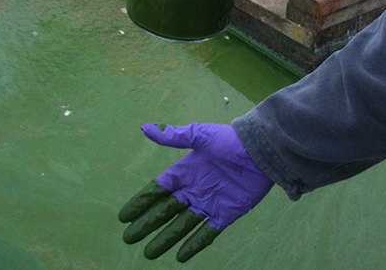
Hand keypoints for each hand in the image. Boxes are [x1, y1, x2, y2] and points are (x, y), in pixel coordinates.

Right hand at [118, 123, 273, 261]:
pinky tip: (180, 256)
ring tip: (149, 254)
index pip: (156, 191)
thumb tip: (145, 128)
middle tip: (129, 239)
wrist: (261, 151)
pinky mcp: (225, 214)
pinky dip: (194, 245)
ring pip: (181, 226)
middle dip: (146, 225)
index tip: (124, 216)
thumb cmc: (230, 141)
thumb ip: (173, 136)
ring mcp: (208, 204)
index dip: (140, 203)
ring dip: (165, 239)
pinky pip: (206, 233)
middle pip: (164, 212)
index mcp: (184, 172)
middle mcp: (192, 190)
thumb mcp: (200, 136)